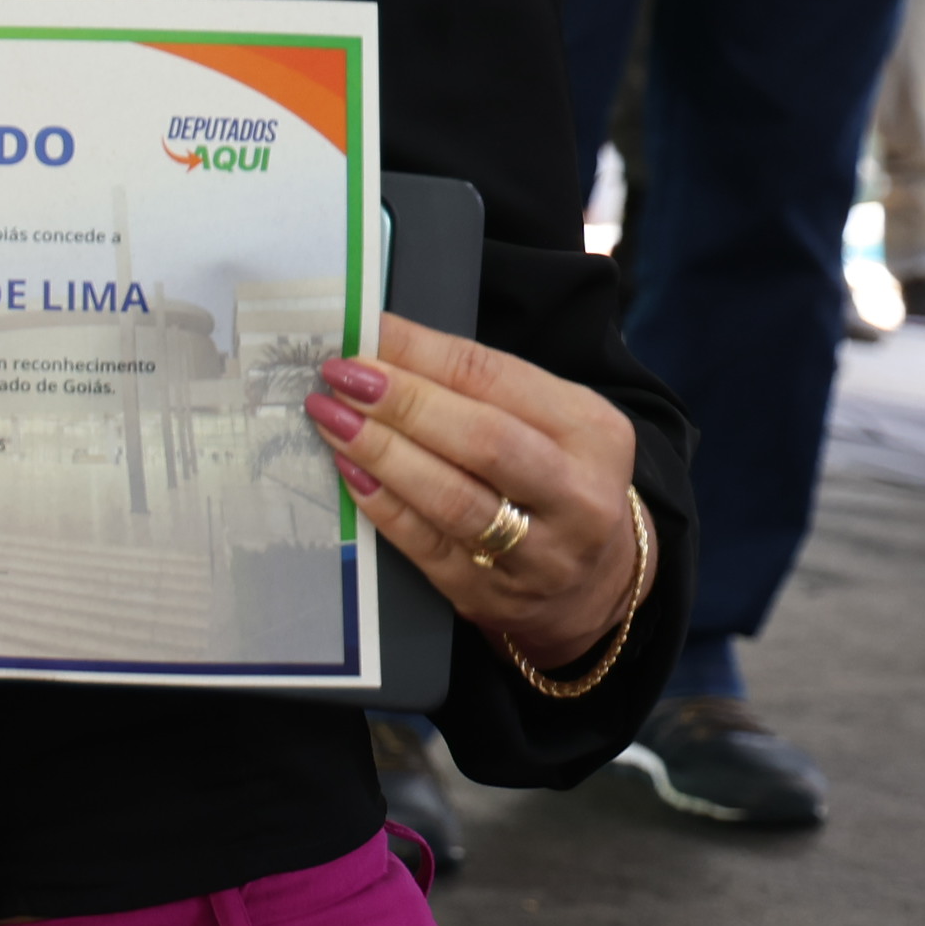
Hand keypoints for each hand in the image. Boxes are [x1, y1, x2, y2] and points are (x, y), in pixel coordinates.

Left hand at [306, 312, 646, 670]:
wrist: (593, 585)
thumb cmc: (553, 480)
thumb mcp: (546, 422)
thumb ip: (476, 385)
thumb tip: (378, 344)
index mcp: (591, 432)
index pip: (497, 379)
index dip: (421, 351)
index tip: (362, 330)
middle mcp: (576, 496)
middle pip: (482, 440)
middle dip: (403, 402)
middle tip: (340, 376)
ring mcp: (538, 556)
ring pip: (451, 498)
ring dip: (381, 452)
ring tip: (331, 417)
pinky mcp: (492, 595)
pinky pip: (426, 545)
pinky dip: (381, 503)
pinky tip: (347, 470)